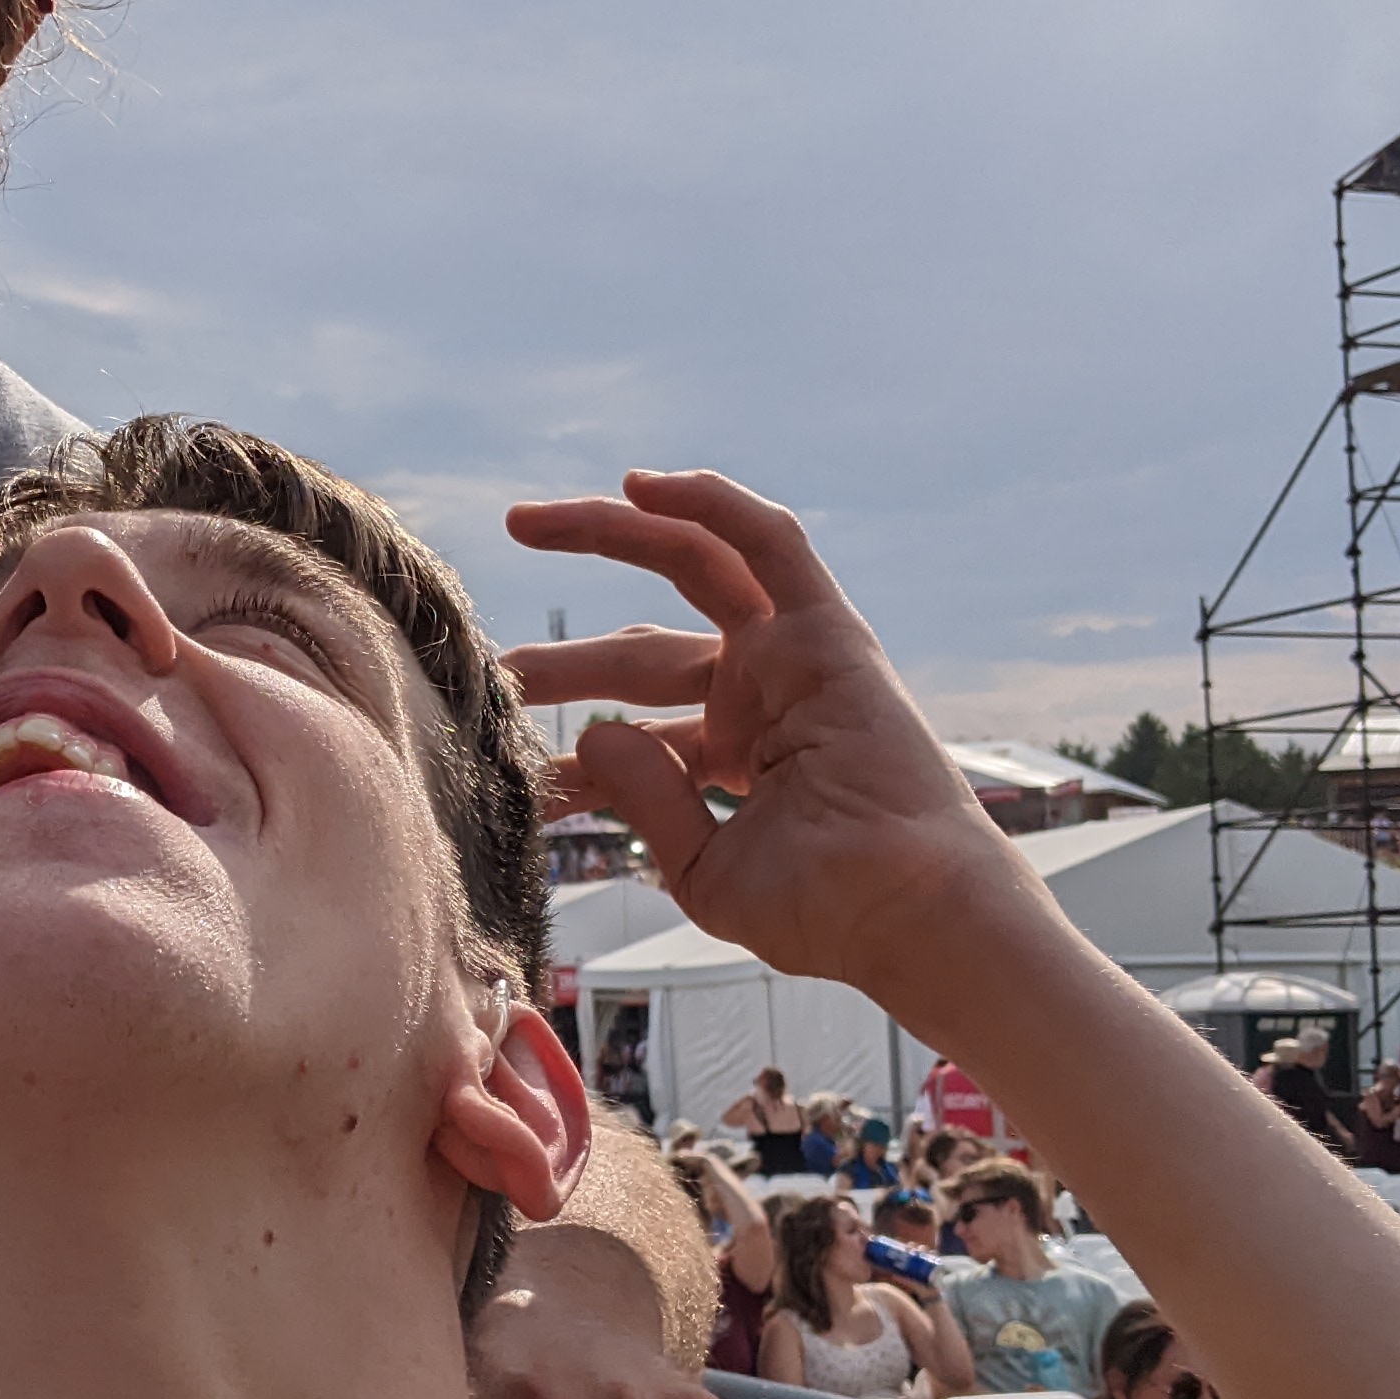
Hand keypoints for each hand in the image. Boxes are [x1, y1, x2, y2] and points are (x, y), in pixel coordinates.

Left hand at [507, 469, 1028, 1008]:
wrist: (904, 914)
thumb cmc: (824, 911)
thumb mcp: (700, 867)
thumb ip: (645, 801)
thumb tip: (592, 741)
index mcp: (731, 757)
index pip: (631, 734)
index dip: (566, 758)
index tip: (506, 782)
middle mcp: (758, 698)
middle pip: (641, 657)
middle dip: (564, 666)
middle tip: (495, 674)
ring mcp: (792, 657)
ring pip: (691, 572)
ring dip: (611, 535)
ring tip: (526, 522)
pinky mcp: (828, 630)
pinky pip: (769, 542)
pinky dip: (710, 503)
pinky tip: (638, 485)